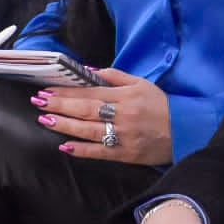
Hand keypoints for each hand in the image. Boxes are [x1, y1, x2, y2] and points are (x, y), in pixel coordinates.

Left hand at [32, 69, 172, 164]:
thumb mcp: (141, 83)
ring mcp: (123, 136)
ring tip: (45, 119)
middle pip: (86, 109)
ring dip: (65, 125)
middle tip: (39, 101)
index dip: (68, 90)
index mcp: (126, 96)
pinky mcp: (125, 154)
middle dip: (60, 105)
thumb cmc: (161, 105)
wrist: (184, 131)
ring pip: (88, 130)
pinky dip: (81, 150)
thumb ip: (114, 76)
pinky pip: (99, 152)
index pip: (91, 92)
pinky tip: (65, 145)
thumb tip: (88, 70)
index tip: (49, 88)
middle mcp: (122, 115)